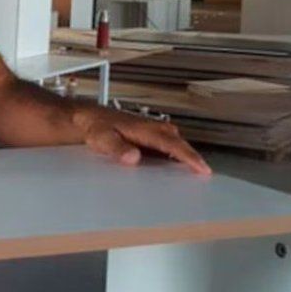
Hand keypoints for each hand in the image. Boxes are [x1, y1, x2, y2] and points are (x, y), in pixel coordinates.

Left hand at [81, 108, 210, 174]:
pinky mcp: (146, 134)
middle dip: (192, 156)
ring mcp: (150, 130)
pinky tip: (171, 165)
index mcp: (145, 129)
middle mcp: (151, 127)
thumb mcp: (103, 139)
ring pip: (174, 141)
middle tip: (203, 173)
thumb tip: (134, 157)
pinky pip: (165, 143)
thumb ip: (118, 148)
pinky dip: (173, 153)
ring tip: (193, 171)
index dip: (189, 157)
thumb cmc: (95, 127)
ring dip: (183, 154)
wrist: (87, 118)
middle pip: (178, 142)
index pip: (172, 144)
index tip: (202, 169)